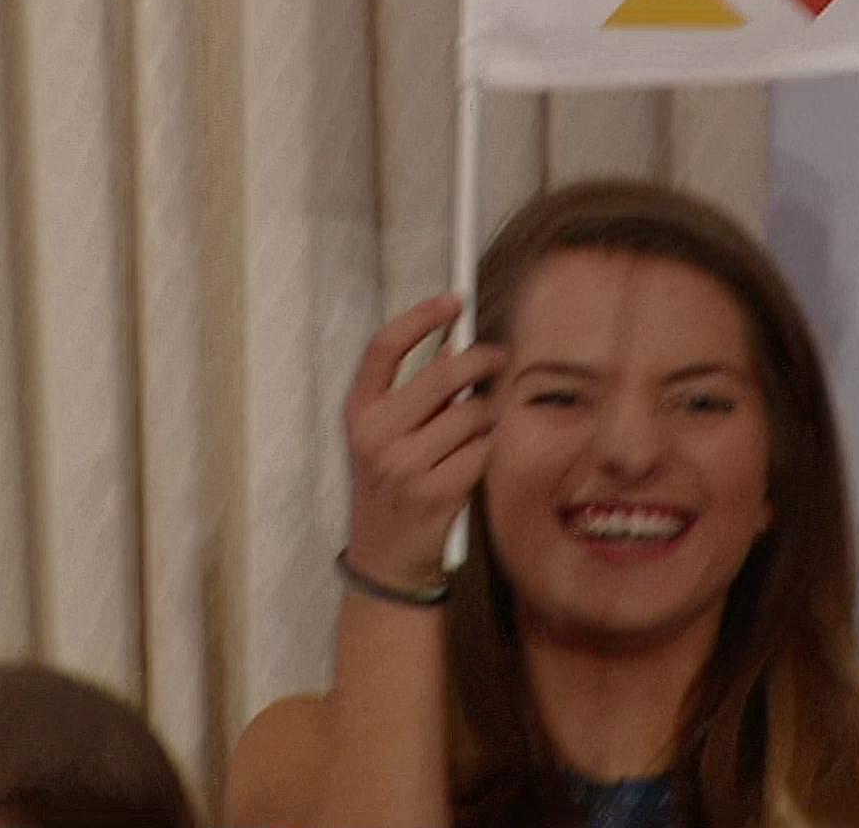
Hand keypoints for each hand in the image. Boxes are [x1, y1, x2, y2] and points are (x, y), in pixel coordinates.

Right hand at [342, 295, 504, 591]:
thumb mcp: (387, 436)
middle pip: (446, 374)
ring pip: (475, 413)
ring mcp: (404, 465)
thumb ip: (415, 393)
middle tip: (499, 358)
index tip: (454, 300)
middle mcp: (375, 435)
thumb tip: (455, 345)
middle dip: (483, 361)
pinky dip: (490, 450)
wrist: (386, 558)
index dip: (421, 317)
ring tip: (475, 433)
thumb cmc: (393, 484)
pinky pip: (486, 449)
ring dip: (487, 417)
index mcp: (359, 412)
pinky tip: (475, 461)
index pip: (385, 347)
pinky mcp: (436, 492)